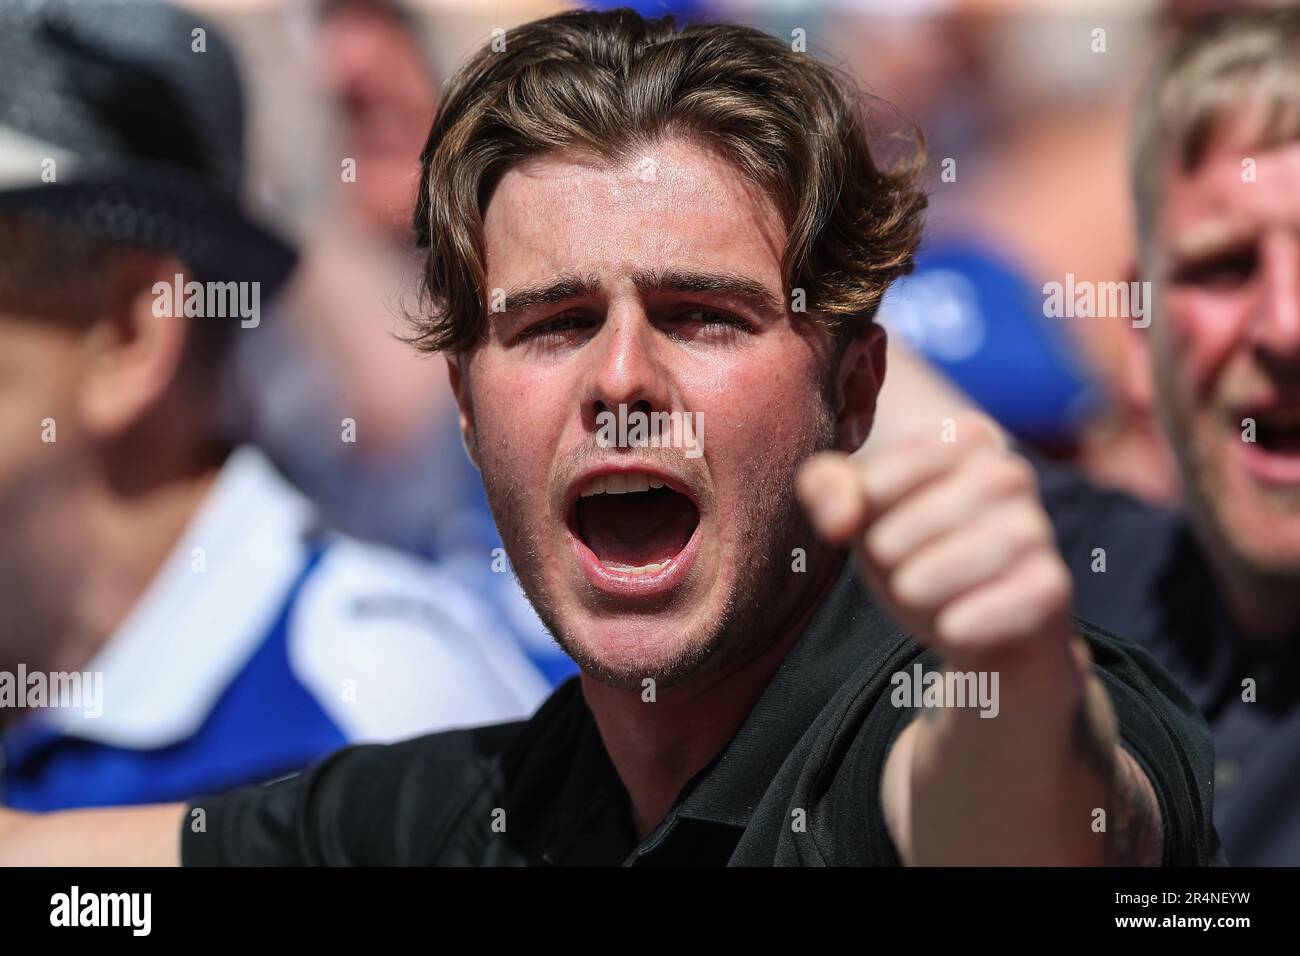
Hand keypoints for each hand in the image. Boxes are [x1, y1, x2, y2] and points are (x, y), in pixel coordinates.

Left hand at [797, 413, 1073, 667]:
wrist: (970, 627)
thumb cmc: (911, 552)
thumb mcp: (862, 516)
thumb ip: (828, 491)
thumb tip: (839, 516)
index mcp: (963, 440)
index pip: (906, 460)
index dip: (872, 497)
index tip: (857, 525)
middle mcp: (1011, 474)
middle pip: (938, 509)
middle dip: (899, 544)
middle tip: (889, 563)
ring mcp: (1037, 530)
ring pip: (983, 552)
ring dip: (932, 580)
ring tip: (912, 591)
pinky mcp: (1051, 586)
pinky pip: (1019, 597)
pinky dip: (973, 618)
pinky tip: (951, 625)